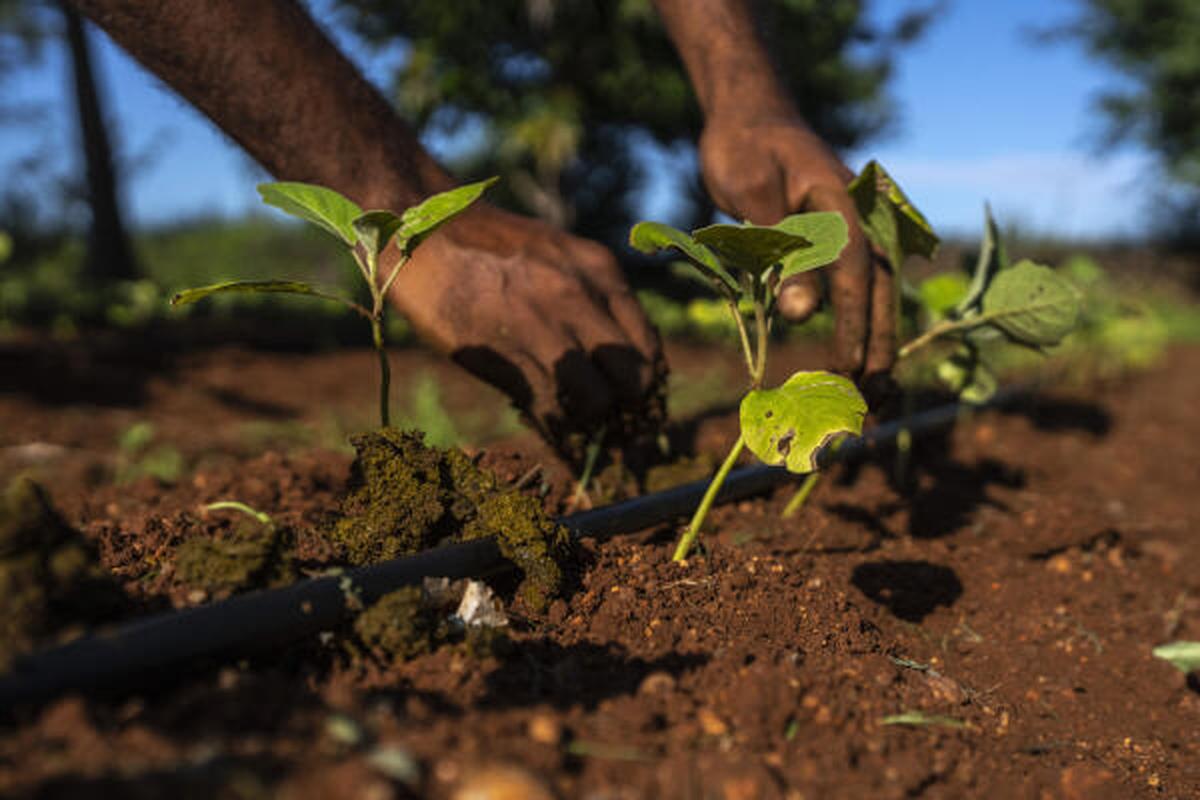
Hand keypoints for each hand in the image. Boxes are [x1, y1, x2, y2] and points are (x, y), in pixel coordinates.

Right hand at [387, 205, 664, 455]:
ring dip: (587, 419)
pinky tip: (544, 420)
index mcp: (600, 272)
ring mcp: (542, 328)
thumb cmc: (490, 247)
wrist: (426, 228)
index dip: (642, 380)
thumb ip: (591, 296)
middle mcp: (580, 299)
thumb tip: (614, 355)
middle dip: (625, 404)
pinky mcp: (504, 355)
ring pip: (595, 401)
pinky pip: (548, 410)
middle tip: (609, 415)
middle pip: (634, 378)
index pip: (648, 345)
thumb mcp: (557, 255)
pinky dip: (553, 425)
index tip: (630, 397)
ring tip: (573, 419)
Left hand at [699, 114, 894, 380]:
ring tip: (871, 397)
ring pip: (877, 294)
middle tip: (870, 400)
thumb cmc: (745, 148)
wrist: (752, 117)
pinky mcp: (843, 243)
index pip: (854, 266)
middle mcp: (862, 215)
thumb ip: (778, 249)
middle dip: (878, 345)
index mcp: (841, 197)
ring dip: (875, 344)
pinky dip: (858, 327)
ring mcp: (858, 228)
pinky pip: (858, 290)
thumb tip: (804, 316)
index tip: (847, 365)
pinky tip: (856, 365)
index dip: (852, 320)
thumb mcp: (751, 192)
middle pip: (880, 287)